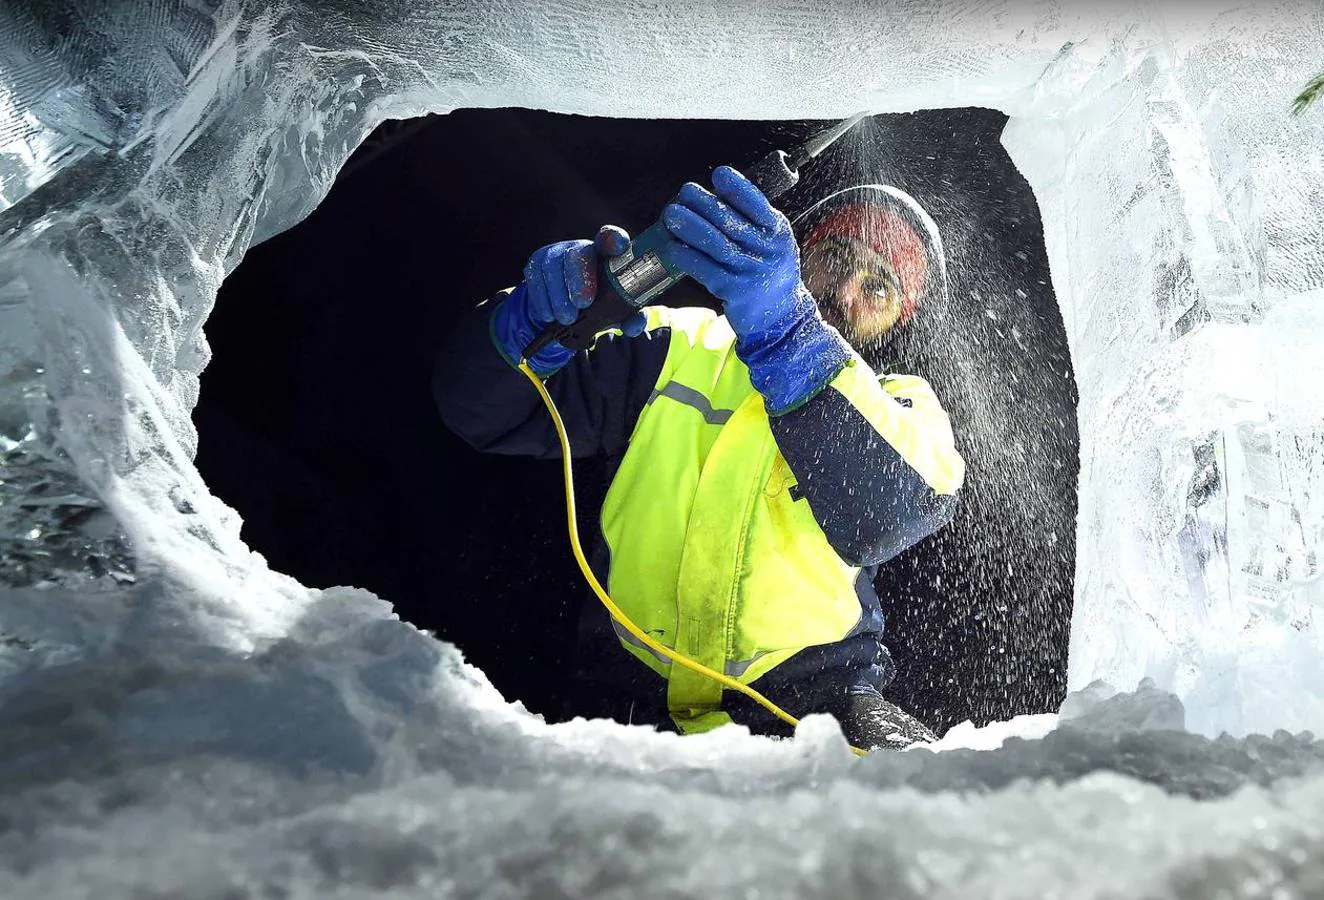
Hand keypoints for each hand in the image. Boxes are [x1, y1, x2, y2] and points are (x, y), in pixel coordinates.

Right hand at [492, 225, 644, 372]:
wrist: (563, 309)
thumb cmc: (597, 304)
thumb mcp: (615, 312)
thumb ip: (629, 318)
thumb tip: (634, 326)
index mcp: (605, 254)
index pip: (610, 239)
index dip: (613, 239)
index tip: (617, 247)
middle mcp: (581, 248)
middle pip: (579, 253)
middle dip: (580, 278)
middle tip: (583, 304)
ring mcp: (556, 253)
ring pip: (554, 266)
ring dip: (559, 295)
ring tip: (566, 318)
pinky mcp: (536, 263)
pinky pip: (536, 277)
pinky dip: (542, 299)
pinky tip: (548, 315)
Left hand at [658, 165, 804, 344]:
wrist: (781, 316)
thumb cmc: (770, 273)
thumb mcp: (773, 243)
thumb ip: (752, 222)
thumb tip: (713, 197)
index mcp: (777, 232)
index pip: (758, 205)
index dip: (738, 188)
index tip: (719, 175)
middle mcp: (767, 250)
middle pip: (732, 222)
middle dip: (705, 204)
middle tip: (684, 193)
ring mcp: (751, 272)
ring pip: (716, 244)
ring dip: (690, 228)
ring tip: (671, 215)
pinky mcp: (735, 292)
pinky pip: (706, 271)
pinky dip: (687, 258)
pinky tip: (672, 248)